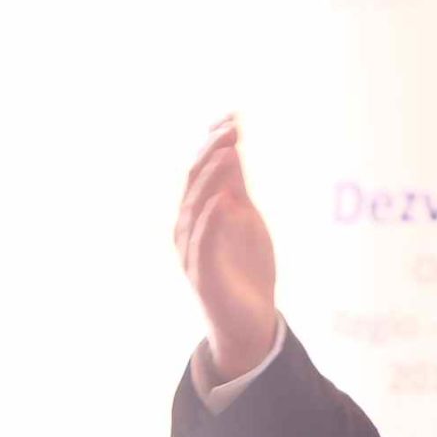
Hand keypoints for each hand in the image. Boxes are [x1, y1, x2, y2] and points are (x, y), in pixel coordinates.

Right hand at [174, 113, 278, 382]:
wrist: (249, 320)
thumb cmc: (246, 269)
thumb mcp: (246, 219)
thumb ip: (236, 187)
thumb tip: (232, 148)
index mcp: (197, 212)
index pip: (200, 168)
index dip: (213, 141)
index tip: (233, 116)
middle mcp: (187, 227)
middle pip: (194, 180)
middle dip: (213, 151)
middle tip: (233, 127)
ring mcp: (192, 250)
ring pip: (196, 205)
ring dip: (213, 176)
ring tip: (230, 150)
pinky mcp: (203, 273)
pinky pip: (204, 241)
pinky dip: (213, 217)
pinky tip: (226, 198)